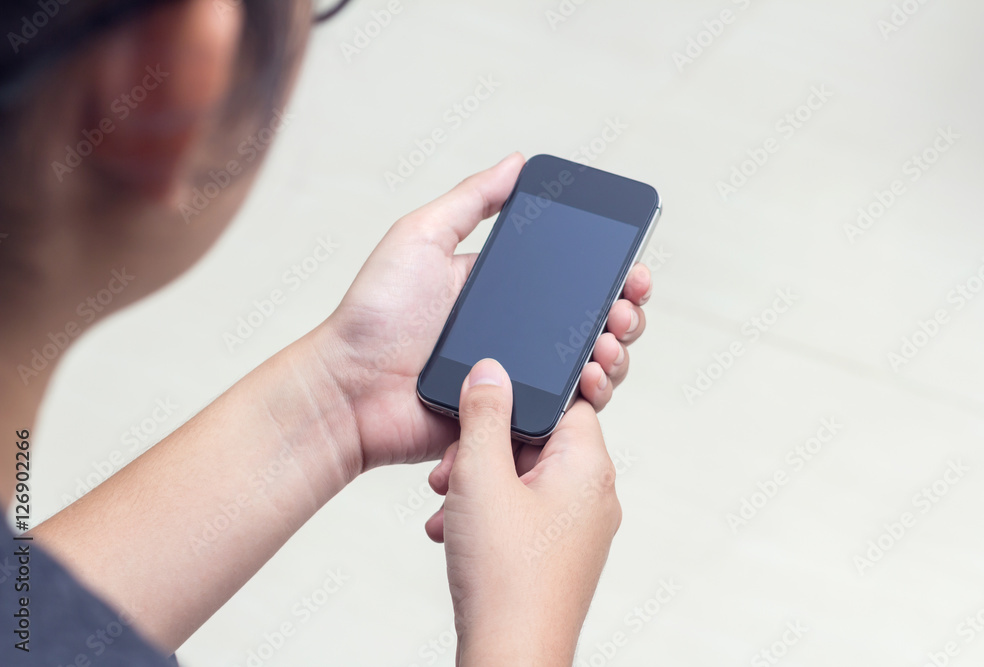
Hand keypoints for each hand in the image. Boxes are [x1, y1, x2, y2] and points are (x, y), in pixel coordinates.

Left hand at [311, 153, 652, 469]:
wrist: (348, 390)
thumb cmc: (373, 314)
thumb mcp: (419, 237)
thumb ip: (470, 200)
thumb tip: (517, 162)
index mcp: (500, 290)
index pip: (570, 280)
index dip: (609, 274)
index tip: (631, 269)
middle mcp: (515, 333)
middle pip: (591, 323)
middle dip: (622, 313)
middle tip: (624, 308)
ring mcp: (516, 376)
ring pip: (588, 367)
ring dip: (613, 353)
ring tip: (608, 343)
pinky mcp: (512, 417)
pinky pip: (564, 410)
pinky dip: (590, 396)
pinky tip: (591, 380)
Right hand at [437, 359, 620, 665]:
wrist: (510, 657)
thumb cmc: (506, 578)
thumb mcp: (481, 477)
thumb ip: (483, 415)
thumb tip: (492, 371)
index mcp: (589, 466)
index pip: (562, 401)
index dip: (513, 402)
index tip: (479, 411)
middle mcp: (594, 494)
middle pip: (536, 441)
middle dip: (484, 450)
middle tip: (451, 470)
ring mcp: (578, 528)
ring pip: (522, 479)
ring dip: (478, 484)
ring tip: (448, 505)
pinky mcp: (559, 554)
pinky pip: (522, 513)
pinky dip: (486, 514)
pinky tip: (452, 530)